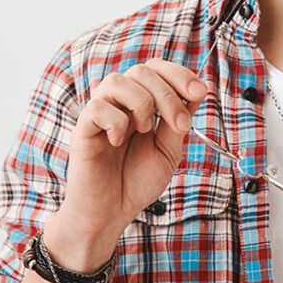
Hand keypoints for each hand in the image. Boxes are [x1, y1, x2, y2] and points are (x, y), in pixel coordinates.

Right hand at [61, 59, 209, 239]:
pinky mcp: (82, 128)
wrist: (113, 213)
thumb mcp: (169, 150)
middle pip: (142, 70)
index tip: (200, 92)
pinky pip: (98, 107)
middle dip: (168, 94)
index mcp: (141, 103)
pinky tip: (117, 142)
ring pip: (117, 81)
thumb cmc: (137, 181)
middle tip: (179, 124)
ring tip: (144, 130)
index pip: (157, 69)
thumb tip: (198, 90)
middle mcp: (120, 103)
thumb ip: (178, 120)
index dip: (179, 74)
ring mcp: (99, 113)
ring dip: (141, 103)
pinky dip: (116, 122)